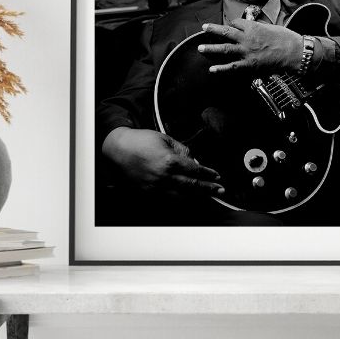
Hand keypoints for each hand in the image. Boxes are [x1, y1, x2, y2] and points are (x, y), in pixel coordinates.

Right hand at [102, 128, 223, 194]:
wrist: (118, 149)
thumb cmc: (141, 141)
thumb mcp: (165, 139)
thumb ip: (182, 150)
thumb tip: (194, 160)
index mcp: (170, 161)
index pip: (195, 171)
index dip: (208, 174)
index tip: (217, 176)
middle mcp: (164, 177)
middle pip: (192, 187)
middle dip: (208, 189)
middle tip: (220, 191)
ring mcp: (156, 187)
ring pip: (182, 197)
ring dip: (197, 197)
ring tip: (208, 196)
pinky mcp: (148, 193)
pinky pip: (169, 199)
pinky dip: (181, 199)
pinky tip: (189, 198)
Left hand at [197, 20, 303, 74]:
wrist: (294, 52)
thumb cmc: (286, 38)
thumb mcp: (271, 27)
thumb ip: (258, 27)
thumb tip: (250, 27)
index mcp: (253, 27)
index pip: (236, 23)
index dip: (233, 24)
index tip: (232, 27)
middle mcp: (247, 38)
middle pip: (226, 32)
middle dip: (213, 30)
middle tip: (204, 27)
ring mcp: (247, 52)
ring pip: (225, 48)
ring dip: (211, 48)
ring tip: (200, 48)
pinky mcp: (250, 64)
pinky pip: (232, 67)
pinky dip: (221, 69)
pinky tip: (212, 69)